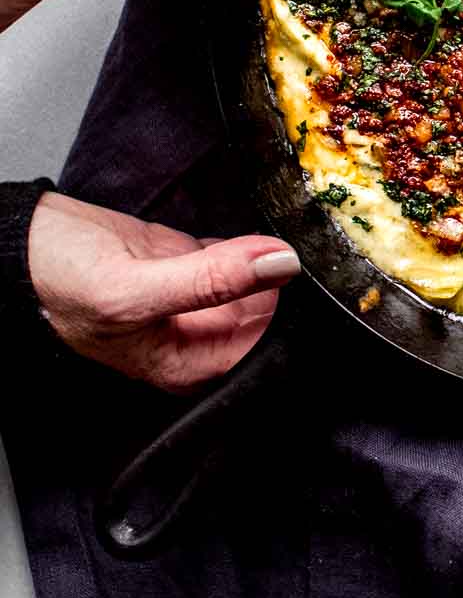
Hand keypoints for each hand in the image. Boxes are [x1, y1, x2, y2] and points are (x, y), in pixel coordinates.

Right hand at [28, 191, 299, 392]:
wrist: (21, 242)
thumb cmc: (57, 285)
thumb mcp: (134, 289)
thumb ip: (209, 280)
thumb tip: (277, 264)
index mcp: (186, 364)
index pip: (265, 350)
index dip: (289, 315)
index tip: (300, 277)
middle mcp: (197, 336)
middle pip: (269, 315)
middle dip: (282, 284)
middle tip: (298, 249)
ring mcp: (195, 296)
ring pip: (256, 280)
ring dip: (270, 258)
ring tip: (283, 235)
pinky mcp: (189, 261)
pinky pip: (237, 255)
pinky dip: (248, 242)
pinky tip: (254, 232)